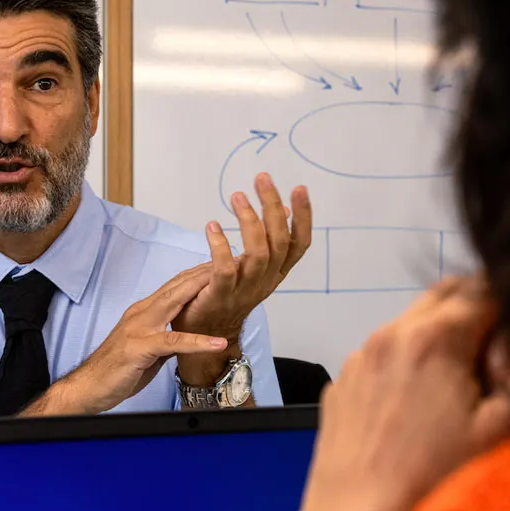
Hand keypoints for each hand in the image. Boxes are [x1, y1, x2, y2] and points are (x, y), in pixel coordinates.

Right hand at [22, 263, 228, 415]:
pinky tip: (217, 342)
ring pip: (174, 304)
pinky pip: (172, 343)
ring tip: (226, 287)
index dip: (198, 274)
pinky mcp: (139, 349)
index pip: (175, 286)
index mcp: (144, 312)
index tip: (221, 264)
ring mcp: (139, 329)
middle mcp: (141, 314)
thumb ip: (167, 337)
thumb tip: (188, 334)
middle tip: (231, 262)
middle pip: (177, 287)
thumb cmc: (116, 369)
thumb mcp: (148, 349)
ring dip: (201, 293)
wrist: (88, 387)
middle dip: (204, 274)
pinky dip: (196, 341)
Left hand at [173, 174, 311, 384]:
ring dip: (249, 221)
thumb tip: (284, 210)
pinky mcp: (220, 296)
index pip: (299, 243)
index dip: (304, 217)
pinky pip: (225, 270)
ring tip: (237, 197)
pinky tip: (212, 226)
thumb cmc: (226, 292)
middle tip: (261, 179)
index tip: (299, 188)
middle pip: (279, 242)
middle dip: (273, 207)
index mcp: (276, 272)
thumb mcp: (252, 264)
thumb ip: (268, 239)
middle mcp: (266, 280)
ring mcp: (245, 290)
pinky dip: (220, 246)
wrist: (205, 331)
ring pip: (258, 254)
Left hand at [248, 277, 509, 510]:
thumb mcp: (503, 435)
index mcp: (434, 336)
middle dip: (477, 316)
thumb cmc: (434, 485)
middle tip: (492, 370)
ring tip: (453, 398)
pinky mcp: (340, 384)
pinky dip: (406, 364)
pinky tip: (414, 415)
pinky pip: (382, 354)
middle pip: (446, 294)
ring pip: (410, 322)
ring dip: (440, 340)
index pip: (487, 287)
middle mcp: (389, 333)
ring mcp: (358, 357)